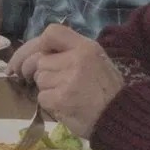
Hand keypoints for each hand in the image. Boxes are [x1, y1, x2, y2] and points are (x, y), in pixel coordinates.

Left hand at [7, 24, 122, 137]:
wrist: (121, 117)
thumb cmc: (107, 89)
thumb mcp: (96, 60)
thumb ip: (71, 52)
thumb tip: (39, 52)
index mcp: (86, 46)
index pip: (52, 32)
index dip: (36, 44)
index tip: (29, 55)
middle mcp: (76, 59)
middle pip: (39, 59)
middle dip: (34, 70)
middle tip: (28, 77)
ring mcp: (67, 79)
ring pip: (40, 79)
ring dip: (46, 88)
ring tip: (64, 94)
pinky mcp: (60, 99)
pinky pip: (41, 97)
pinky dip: (48, 103)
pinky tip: (64, 105)